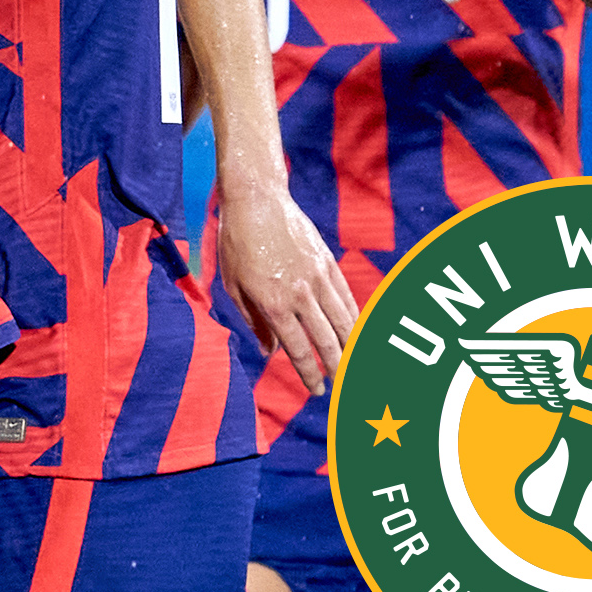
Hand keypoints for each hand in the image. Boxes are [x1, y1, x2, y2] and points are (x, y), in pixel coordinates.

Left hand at [214, 186, 354, 395]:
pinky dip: (355, 318)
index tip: (318, 390)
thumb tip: (270, 353)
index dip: (310, 374)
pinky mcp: (328, 262)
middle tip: (344, 387)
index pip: (298, 350)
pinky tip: (357, 332)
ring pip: (344, 321)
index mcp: (273, 303)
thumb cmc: (236, 243)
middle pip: (326, 341)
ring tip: (357, 365)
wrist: (257, 201)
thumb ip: (254, 322)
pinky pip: (347, 297)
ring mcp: (318, 277)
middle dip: (337, 368)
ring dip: (353, 347)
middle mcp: (300, 294)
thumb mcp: (233, 286)